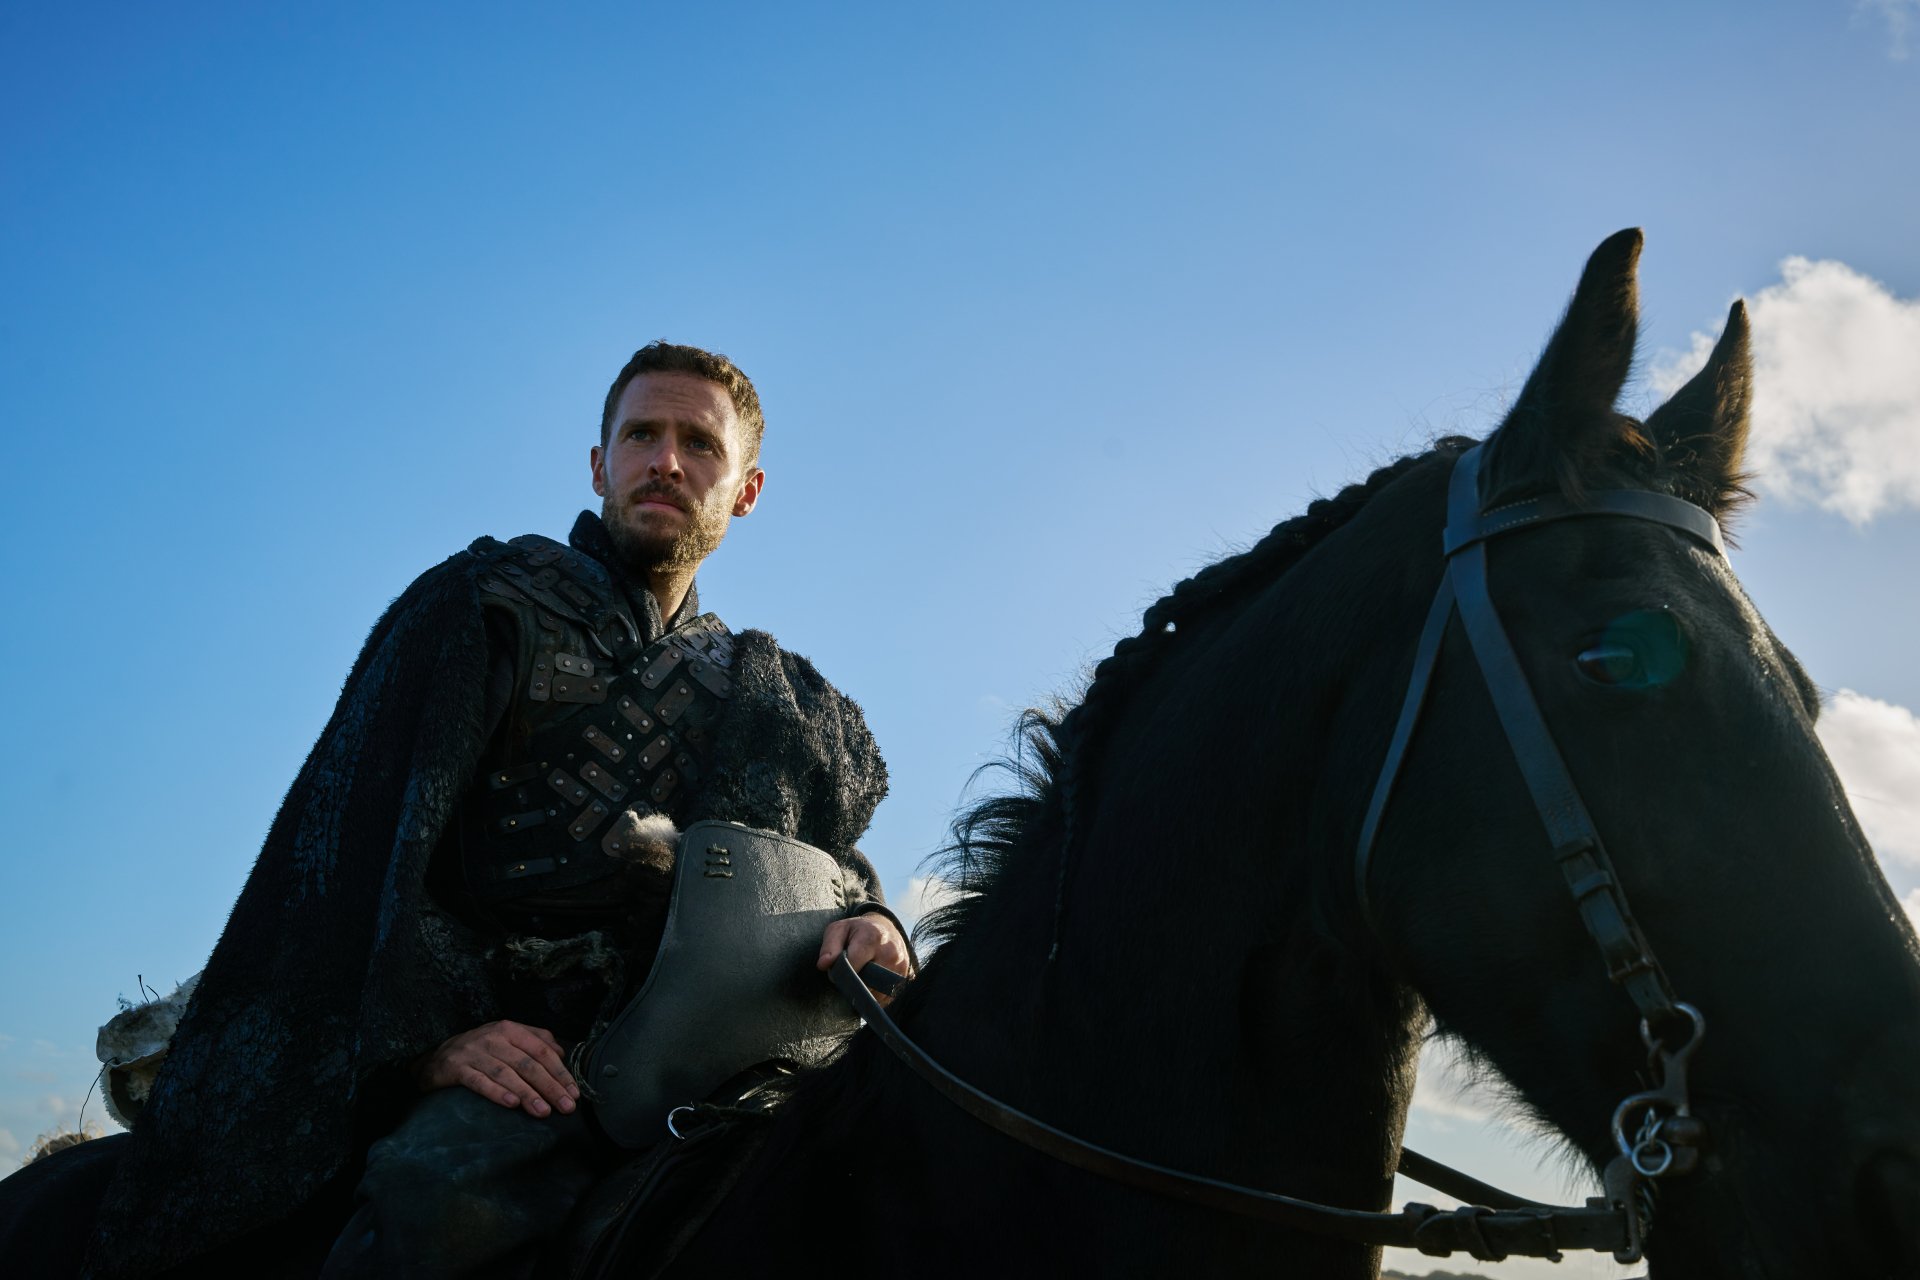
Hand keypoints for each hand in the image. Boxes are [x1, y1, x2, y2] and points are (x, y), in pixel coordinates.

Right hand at [411, 1020, 579, 1117]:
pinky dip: (496, 1092)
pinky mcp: (457, 1069)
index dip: (560, 1072)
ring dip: (527, 1094)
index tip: (574, 1092)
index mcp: (510, 1029)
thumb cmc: (481, 1050)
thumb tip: (562, 1054)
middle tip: (566, 1107)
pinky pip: (479, 1082)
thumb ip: (536, 1041)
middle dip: (550, 1086)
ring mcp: (474, 1053)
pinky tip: (511, 1104)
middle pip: (527, 1064)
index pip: (542, 1050)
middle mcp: (493, 1038)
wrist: (437, 1057)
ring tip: (543, 1112)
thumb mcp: (508, 1038)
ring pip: (506, 1074)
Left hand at [816, 913, 913, 1002]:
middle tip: (851, 974)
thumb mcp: (839, 930)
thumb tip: (824, 964)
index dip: (842, 972)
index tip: (838, 970)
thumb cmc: (858, 931)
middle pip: (866, 982)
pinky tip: (872, 983)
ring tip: (862, 976)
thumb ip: (829, 946)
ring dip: (865, 991)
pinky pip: (887, 998)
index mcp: (873, 937)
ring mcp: (901, 967)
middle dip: (854, 983)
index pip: (854, 963)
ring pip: (877, 993)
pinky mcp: (906, 978)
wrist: (885, 929)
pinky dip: (876, 995)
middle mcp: (891, 952)